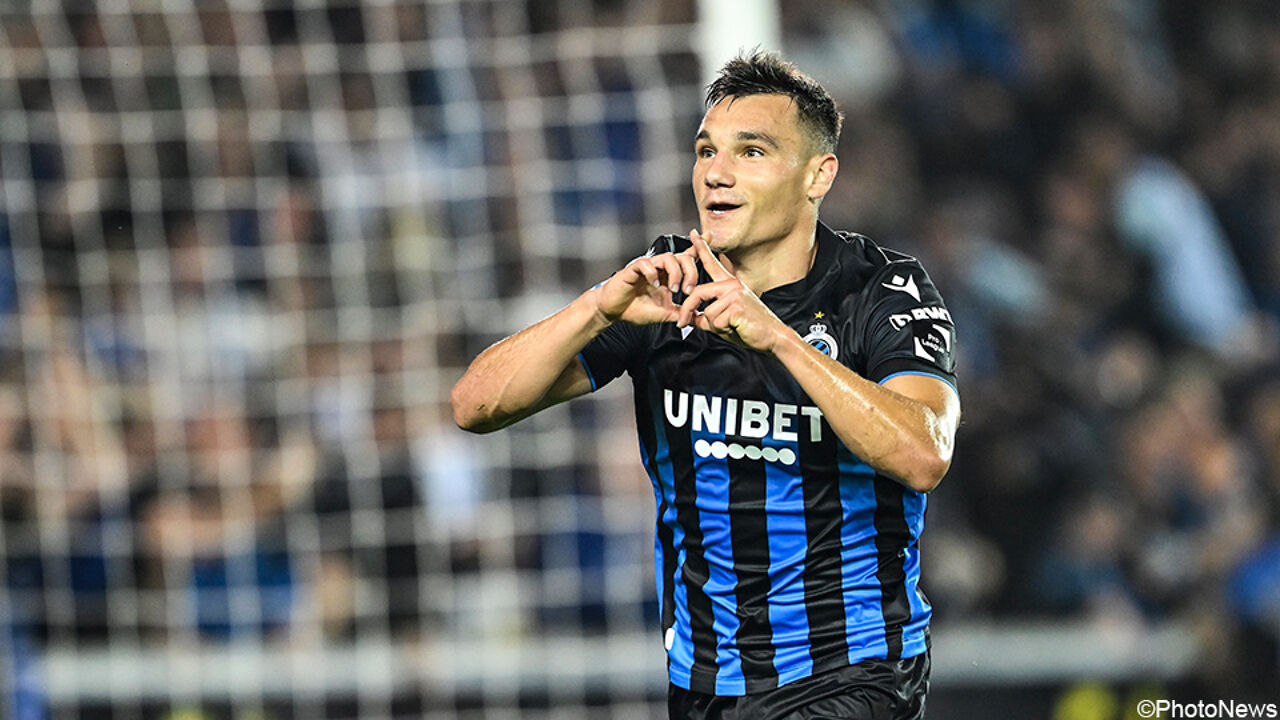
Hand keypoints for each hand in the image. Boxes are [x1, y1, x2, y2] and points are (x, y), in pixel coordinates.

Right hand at [594, 238, 700, 324]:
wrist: (613, 311)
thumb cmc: (636, 309)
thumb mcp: (664, 313)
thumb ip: (680, 312)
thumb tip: (696, 318)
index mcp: (668, 275)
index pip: (686, 258)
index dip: (698, 247)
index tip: (709, 236)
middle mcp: (660, 268)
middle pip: (682, 257)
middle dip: (690, 272)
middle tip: (688, 290)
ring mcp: (647, 267)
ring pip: (667, 258)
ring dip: (675, 273)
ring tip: (673, 289)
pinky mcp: (633, 269)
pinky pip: (646, 264)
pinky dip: (653, 273)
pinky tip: (654, 285)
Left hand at [676, 230, 788, 352]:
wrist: (772, 337)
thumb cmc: (751, 329)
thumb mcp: (724, 320)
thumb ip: (707, 316)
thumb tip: (691, 317)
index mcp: (730, 285)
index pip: (712, 263)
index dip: (701, 248)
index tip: (693, 234)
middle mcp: (732, 285)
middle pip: (697, 292)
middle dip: (687, 311)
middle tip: (681, 323)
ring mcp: (734, 293)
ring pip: (707, 312)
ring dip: (714, 325)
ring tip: (731, 326)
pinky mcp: (736, 305)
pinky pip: (715, 320)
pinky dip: (721, 329)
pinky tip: (736, 327)